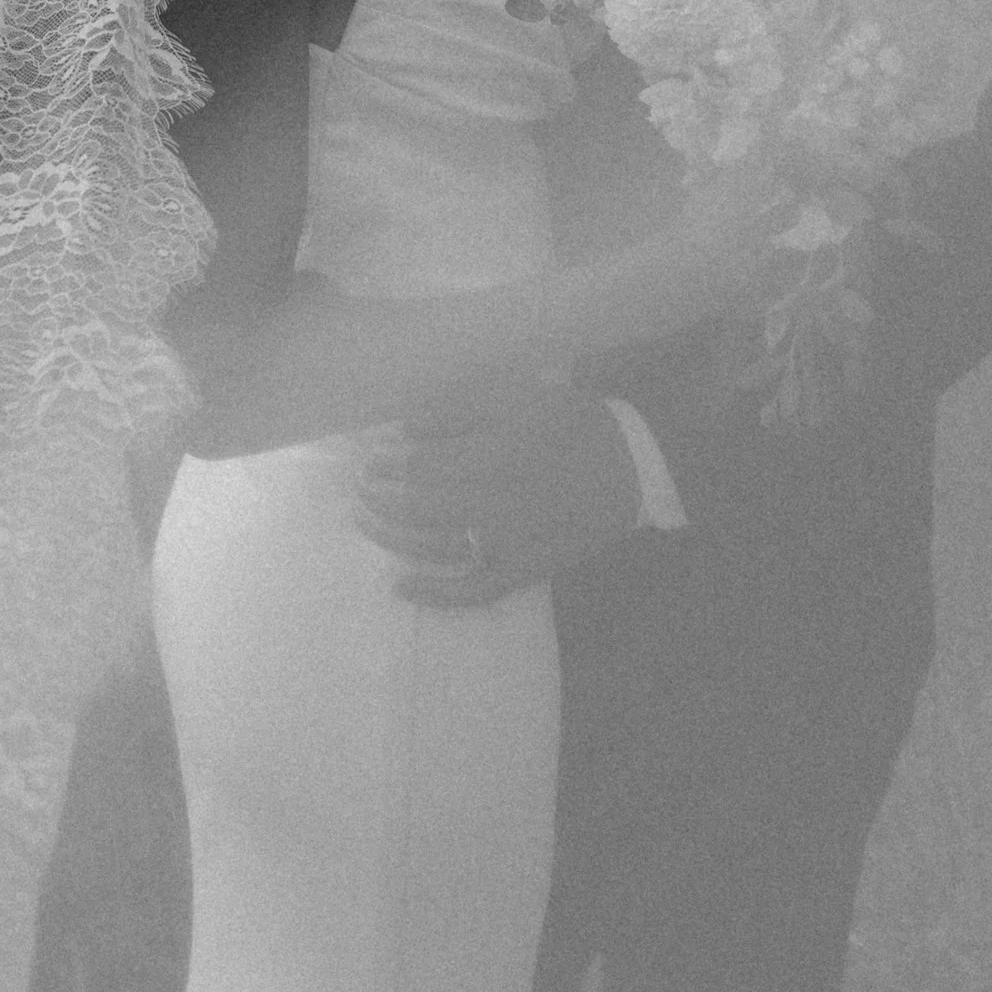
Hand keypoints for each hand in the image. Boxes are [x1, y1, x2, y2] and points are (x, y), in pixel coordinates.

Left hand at [354, 390, 650, 607]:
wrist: (634, 468)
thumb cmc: (573, 425)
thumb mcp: (517, 399)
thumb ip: (458, 414)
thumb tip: (402, 431)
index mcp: (494, 457)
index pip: (419, 467)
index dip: (385, 465)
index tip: (367, 458)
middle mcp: (495, 507)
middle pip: (417, 509)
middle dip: (378, 499)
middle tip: (358, 487)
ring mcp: (508, 545)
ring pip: (434, 548)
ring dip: (390, 536)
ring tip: (365, 519)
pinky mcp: (522, 571)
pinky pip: (472, 591)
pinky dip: (434, 593)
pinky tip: (399, 586)